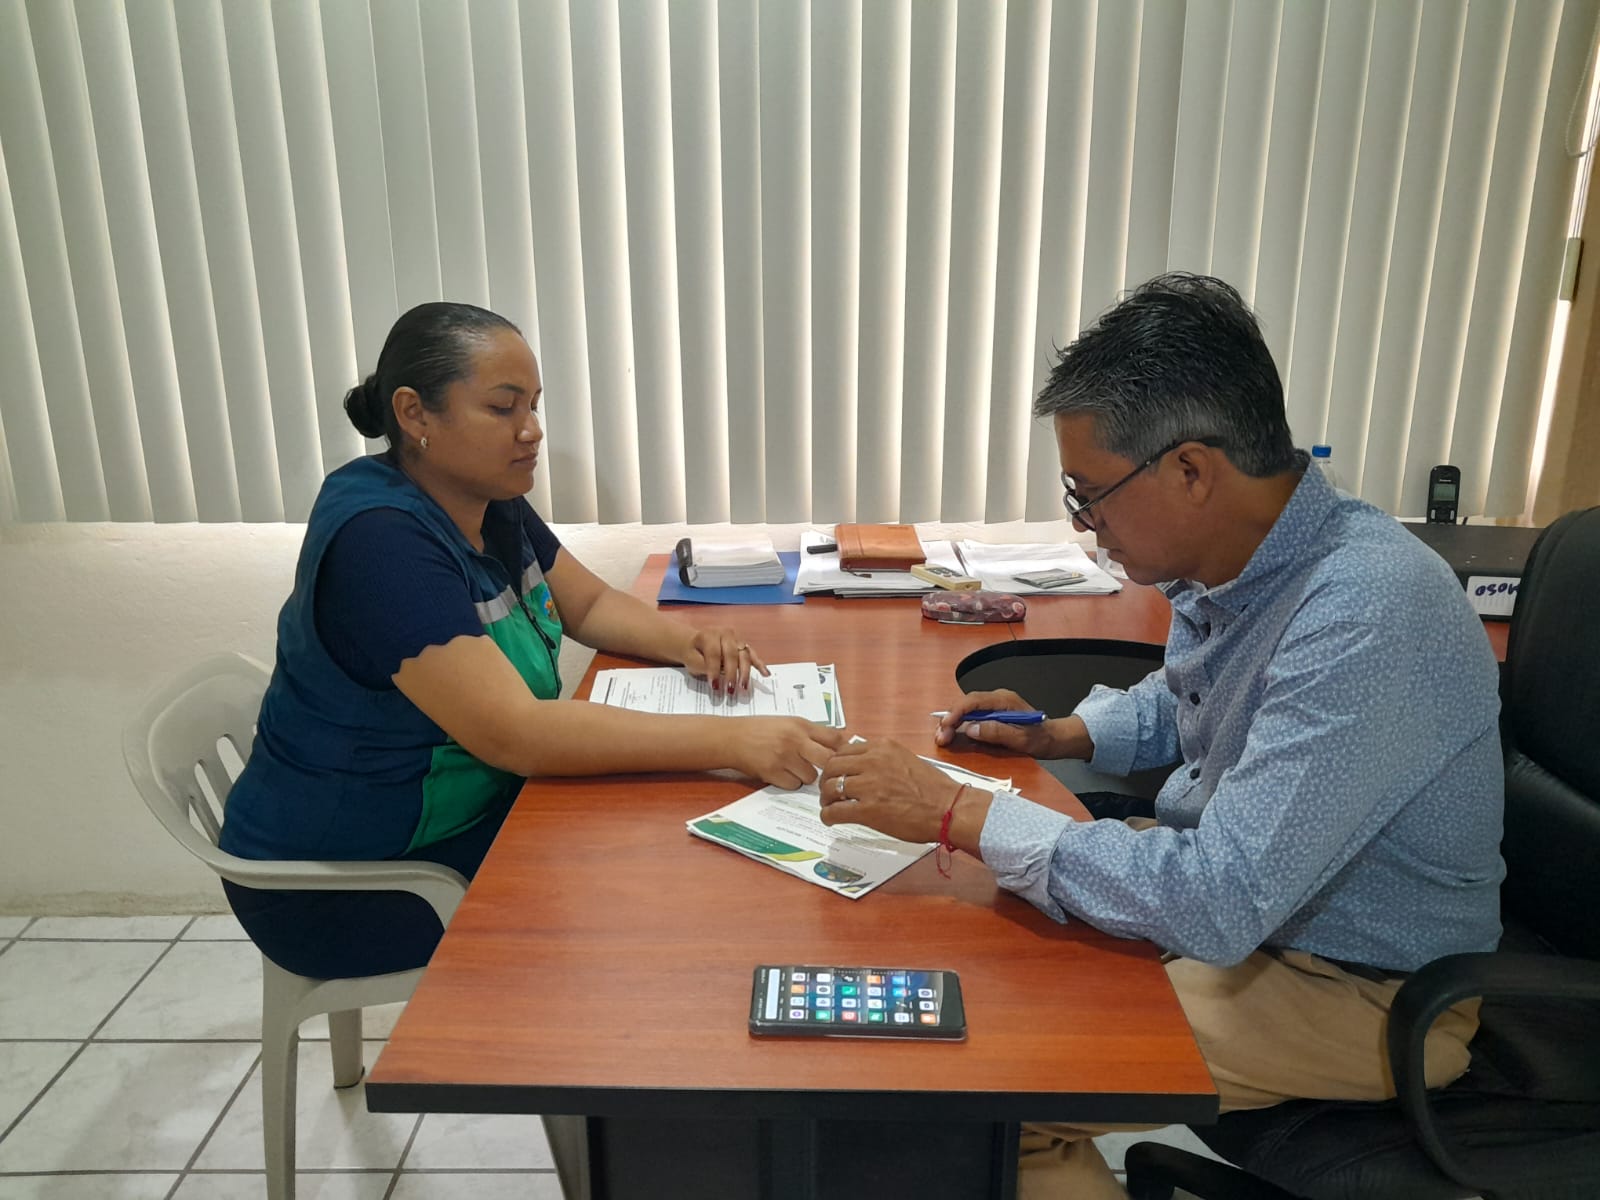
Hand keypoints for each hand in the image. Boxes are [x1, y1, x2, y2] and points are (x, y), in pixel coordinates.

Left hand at [682, 625, 769, 694]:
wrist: (695, 643)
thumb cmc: (693, 653)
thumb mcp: (692, 659)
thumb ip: (704, 666)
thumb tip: (719, 677)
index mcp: (709, 635)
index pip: (714, 653)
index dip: (714, 670)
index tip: (715, 686)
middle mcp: (725, 633)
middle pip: (732, 654)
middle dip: (732, 673)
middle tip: (730, 690)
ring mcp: (736, 638)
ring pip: (744, 655)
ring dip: (745, 672)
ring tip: (744, 687)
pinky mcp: (743, 645)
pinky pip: (753, 655)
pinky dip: (760, 665)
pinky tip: (766, 674)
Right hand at [735, 718, 848, 789]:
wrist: (732, 737)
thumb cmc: (761, 729)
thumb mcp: (788, 722)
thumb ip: (811, 733)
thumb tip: (838, 746)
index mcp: (801, 725)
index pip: (835, 738)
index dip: (841, 750)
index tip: (839, 756)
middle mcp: (795, 740)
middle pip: (828, 760)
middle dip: (828, 768)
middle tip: (823, 770)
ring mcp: (783, 757)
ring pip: (811, 777)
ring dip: (806, 776)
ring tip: (794, 768)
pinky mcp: (772, 773)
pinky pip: (793, 785)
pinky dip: (790, 782)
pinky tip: (782, 773)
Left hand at [816, 739, 968, 843]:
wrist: (948, 809)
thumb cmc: (933, 788)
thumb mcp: (905, 759)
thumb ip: (882, 759)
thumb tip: (863, 765)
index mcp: (882, 748)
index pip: (844, 750)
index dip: (836, 763)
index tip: (836, 773)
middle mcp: (873, 762)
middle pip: (832, 766)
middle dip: (826, 779)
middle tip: (827, 790)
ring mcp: (869, 786)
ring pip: (830, 787)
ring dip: (825, 798)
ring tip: (829, 805)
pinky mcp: (868, 810)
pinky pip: (835, 811)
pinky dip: (827, 816)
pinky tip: (830, 819)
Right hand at [934, 688, 1061, 755]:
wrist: (1053, 738)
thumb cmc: (1040, 739)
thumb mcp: (1021, 739)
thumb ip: (997, 732)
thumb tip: (971, 728)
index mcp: (1004, 700)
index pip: (974, 700)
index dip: (956, 712)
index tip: (945, 726)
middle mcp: (997, 698)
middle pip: (967, 703)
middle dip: (950, 719)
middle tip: (940, 737)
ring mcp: (994, 705)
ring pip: (967, 709)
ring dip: (953, 722)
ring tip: (943, 737)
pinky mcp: (992, 713)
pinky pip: (972, 714)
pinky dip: (960, 724)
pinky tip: (953, 733)